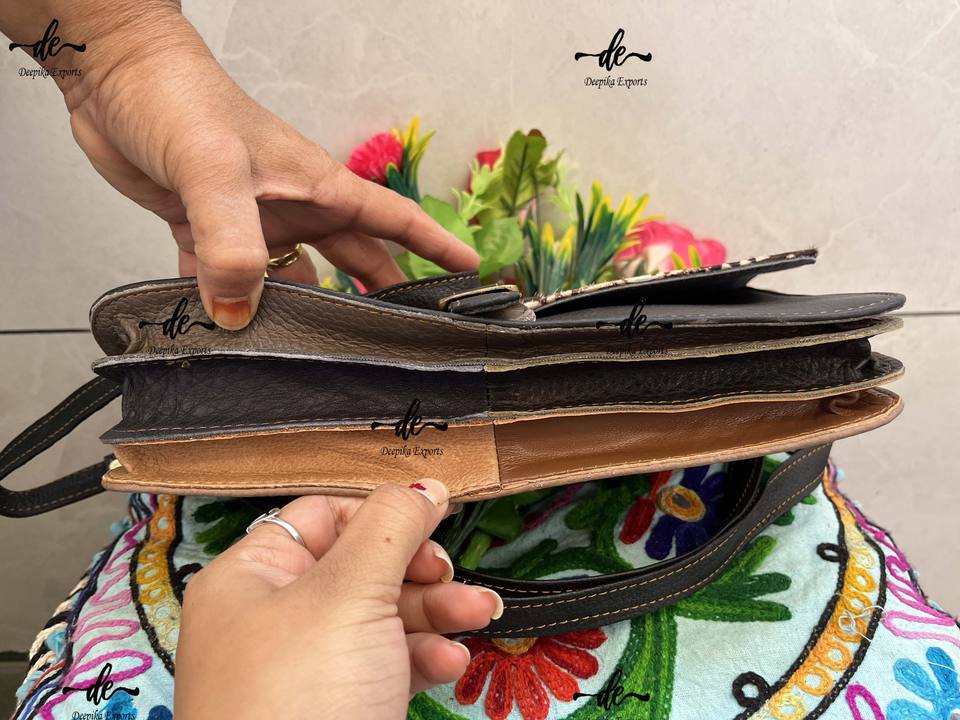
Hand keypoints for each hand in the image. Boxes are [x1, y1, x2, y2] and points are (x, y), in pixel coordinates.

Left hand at [31, 3, 478, 327]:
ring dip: (293, 314)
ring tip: (302, 357)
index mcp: (319, 189)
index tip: (471, 272)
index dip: (435, 246)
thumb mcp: (216, 171)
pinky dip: (225, 306)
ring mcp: (252, 221)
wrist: (117, 78)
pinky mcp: (205, 230)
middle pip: (351, 263)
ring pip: (290, 280)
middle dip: (375, 299)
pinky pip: (226, 280)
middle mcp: (294, 209)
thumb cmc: (182, 101)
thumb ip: (233, 244)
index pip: (394, 220)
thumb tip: (242, 316)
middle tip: (397, 344)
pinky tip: (222, 334)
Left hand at [175, 479, 502, 719]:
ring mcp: (307, 667)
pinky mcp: (336, 707)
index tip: (436, 516)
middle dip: (420, 569)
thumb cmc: (301, 697)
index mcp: (253, 577)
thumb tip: (424, 485)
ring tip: (478, 615)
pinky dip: (421, 657)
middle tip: (453, 577)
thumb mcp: (349, 593)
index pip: (323, 516)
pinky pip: (384, 664)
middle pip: (360, 566)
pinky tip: (449, 663)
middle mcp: (273, 617)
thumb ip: (391, 528)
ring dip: (435, 612)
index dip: (381, 513)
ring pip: (380, 616)